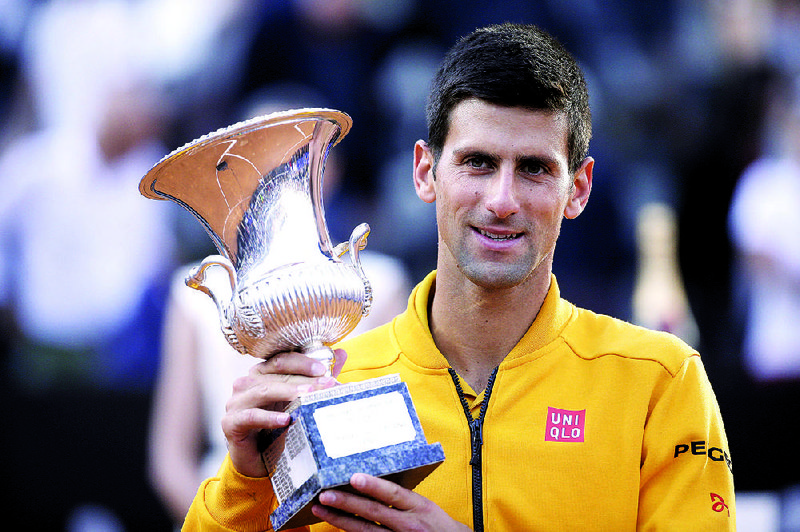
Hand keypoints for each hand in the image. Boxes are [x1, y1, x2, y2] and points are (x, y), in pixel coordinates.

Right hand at [220, 349, 346, 477]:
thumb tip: (342, 354)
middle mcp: (246, 384)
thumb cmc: (278, 428)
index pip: (282, 360)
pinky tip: (284, 420)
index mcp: (262, 374)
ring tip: (307, 397)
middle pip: (276, 376)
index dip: (303, 362)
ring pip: (264, 391)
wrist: (258, 462)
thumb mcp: (299, 402)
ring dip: (287, 393)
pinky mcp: (230, 423)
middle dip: (303, 381)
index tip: (323, 370)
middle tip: (325, 385)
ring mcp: (236, 402)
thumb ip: (317, 378)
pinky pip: (250, 416)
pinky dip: (268, 417)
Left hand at [311, 473, 470, 531]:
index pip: (393, 494)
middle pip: (373, 513)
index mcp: (419, 507)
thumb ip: (403, 498)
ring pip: (365, 530)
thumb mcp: (427, 506)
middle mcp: (409, 525)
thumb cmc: (439, 526)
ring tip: (321, 509)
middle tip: (325, 494)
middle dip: (346, 503)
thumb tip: (373, 481)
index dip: (373, 486)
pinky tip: (336, 525)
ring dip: (341, 519)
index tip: (353, 477)